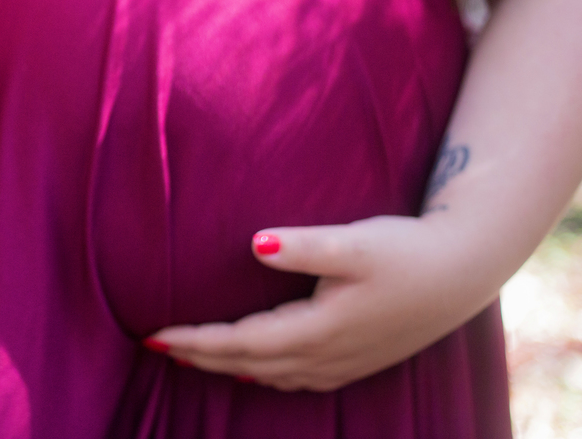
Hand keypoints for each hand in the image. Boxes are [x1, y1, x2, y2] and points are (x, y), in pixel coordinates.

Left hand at [145, 213, 494, 391]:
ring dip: (227, 365)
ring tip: (191, 357)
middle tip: (156, 345)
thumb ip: (303, 246)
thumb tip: (255, 244)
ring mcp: (344, 361)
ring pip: (270, 373)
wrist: (464, 269)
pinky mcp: (358, 357)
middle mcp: (327, 355)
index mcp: (318, 329)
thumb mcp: (354, 242)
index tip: (155, 334)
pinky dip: (265, 373)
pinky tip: (256, 368)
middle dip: (200, 356)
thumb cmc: (406, 250)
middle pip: (247, 362)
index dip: (196, 340)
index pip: (240, 341)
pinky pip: (297, 377)